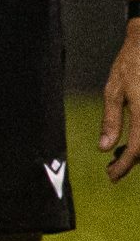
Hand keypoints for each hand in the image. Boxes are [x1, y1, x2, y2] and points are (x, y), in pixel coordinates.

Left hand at [103, 22, 139, 181]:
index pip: (138, 149)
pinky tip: (135, 140)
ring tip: (123, 154)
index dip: (124, 166)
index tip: (111, 176)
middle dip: (133, 162)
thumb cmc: (131, 64)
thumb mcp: (114, 90)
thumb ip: (111, 120)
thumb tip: (105, 148)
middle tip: (114, 167)